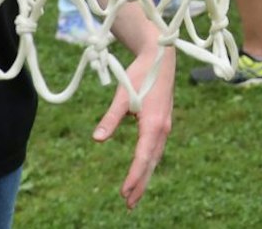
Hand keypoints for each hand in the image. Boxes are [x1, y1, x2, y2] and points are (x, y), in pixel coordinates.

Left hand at [95, 45, 174, 208]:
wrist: (162, 57)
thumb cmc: (141, 74)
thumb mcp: (123, 95)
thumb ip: (110, 118)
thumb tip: (97, 139)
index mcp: (153, 123)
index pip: (143, 156)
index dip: (134, 176)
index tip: (124, 192)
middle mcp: (162, 128)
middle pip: (151, 162)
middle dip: (141, 184)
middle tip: (129, 205)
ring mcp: (165, 126)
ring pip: (155, 158)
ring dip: (145, 176)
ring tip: (134, 195)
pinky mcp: (162, 123)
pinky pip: (156, 150)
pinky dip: (149, 164)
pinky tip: (143, 171)